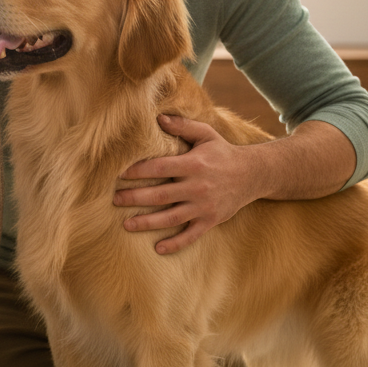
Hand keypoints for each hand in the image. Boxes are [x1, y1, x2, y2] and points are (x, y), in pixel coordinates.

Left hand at [112, 114, 261, 254]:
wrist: (253, 175)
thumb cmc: (223, 152)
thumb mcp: (206, 134)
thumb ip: (182, 126)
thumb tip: (157, 118)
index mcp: (194, 164)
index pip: (160, 167)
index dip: (138, 171)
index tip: (119, 173)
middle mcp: (198, 187)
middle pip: (161, 195)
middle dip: (135, 198)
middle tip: (114, 200)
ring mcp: (204, 206)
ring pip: (171, 218)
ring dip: (147, 223)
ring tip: (126, 224)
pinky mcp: (210, 220)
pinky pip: (191, 235)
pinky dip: (176, 244)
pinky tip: (158, 248)